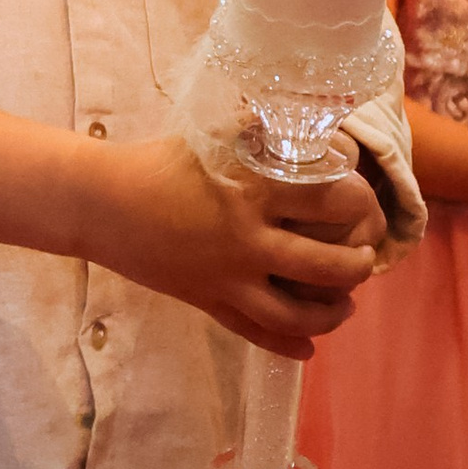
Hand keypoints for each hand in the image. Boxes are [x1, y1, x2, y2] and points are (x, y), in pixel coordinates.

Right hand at [88, 135, 384, 357]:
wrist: (102, 203)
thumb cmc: (160, 161)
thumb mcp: (215, 136)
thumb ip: (262, 130)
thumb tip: (309, 121)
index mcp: (255, 189)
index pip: (332, 200)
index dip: (361, 204)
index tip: (365, 203)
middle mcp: (247, 237)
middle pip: (325, 265)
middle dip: (357, 265)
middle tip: (365, 257)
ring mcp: (227, 276)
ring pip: (295, 311)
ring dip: (331, 313)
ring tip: (345, 304)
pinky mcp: (207, 301)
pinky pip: (253, 332)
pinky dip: (285, 344)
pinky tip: (306, 347)